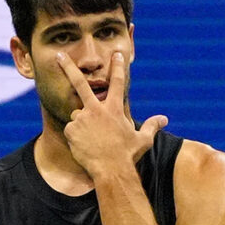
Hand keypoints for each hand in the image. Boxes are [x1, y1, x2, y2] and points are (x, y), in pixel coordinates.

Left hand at [56, 51, 167, 177]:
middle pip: (80, 83)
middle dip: (69, 67)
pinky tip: (85, 146)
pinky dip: (76, 136)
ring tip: (93, 140)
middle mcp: (96, 109)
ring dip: (82, 124)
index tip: (116, 54)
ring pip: (78, 116)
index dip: (117, 67)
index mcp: (114, 109)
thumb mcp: (143, 140)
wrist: (111, 170)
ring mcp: (82, 119)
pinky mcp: (71, 129)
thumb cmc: (127, 155)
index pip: (118, 82)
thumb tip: (164, 119)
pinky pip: (71, 130)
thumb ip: (151, 126)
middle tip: (60, 55)